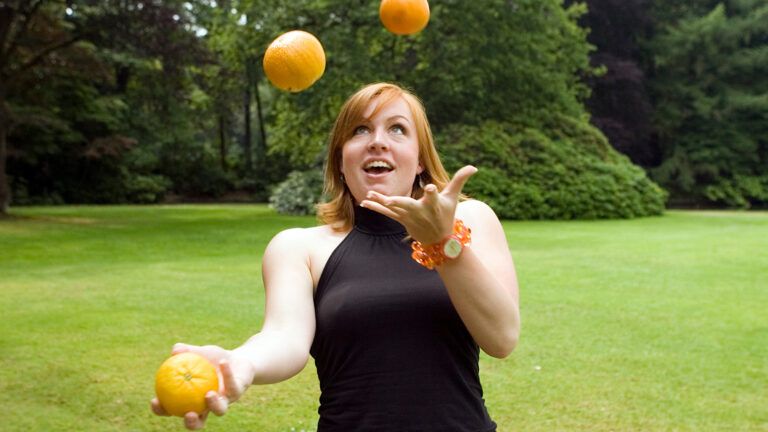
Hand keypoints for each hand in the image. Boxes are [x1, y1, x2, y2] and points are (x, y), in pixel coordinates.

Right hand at [150, 343, 252, 429]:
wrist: (237, 358)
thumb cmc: (213, 358)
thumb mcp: (199, 352)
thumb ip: (187, 351)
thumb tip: (175, 350)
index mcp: (192, 400)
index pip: (173, 409)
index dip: (163, 410)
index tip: (155, 400)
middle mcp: (208, 405)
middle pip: (198, 422)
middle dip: (192, 423)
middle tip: (187, 414)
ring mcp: (224, 401)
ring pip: (220, 410)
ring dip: (214, 405)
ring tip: (208, 395)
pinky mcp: (238, 392)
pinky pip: (232, 385)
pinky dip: (227, 373)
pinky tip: (223, 362)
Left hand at [361, 165, 476, 243]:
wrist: (439, 240)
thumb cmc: (446, 214)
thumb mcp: (453, 198)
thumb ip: (460, 180)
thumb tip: (474, 166)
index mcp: (434, 205)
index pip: (434, 197)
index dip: (433, 192)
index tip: (431, 188)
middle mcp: (420, 211)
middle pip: (409, 206)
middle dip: (399, 203)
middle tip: (390, 200)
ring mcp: (409, 217)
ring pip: (394, 209)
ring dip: (381, 202)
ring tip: (369, 195)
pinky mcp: (401, 220)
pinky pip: (387, 213)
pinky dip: (376, 208)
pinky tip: (364, 203)